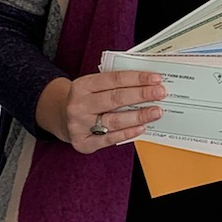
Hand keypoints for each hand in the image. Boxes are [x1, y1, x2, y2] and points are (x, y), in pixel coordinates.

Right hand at [35, 71, 164, 154]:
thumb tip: (147, 82)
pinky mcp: (83, 143)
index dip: (137, 78)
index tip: (156, 79)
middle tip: (160, 93)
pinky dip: (128, 133)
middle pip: (115, 99)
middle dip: (141, 95)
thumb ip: (114, 83)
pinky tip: (142, 128)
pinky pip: (110, 139)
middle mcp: (78, 105)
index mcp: (82, 86)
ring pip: (114, 120)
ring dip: (139, 116)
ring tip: (156, 112)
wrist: (61, 118)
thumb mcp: (93, 86)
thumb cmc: (86, 99)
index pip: (114, 79)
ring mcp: (79, 125)